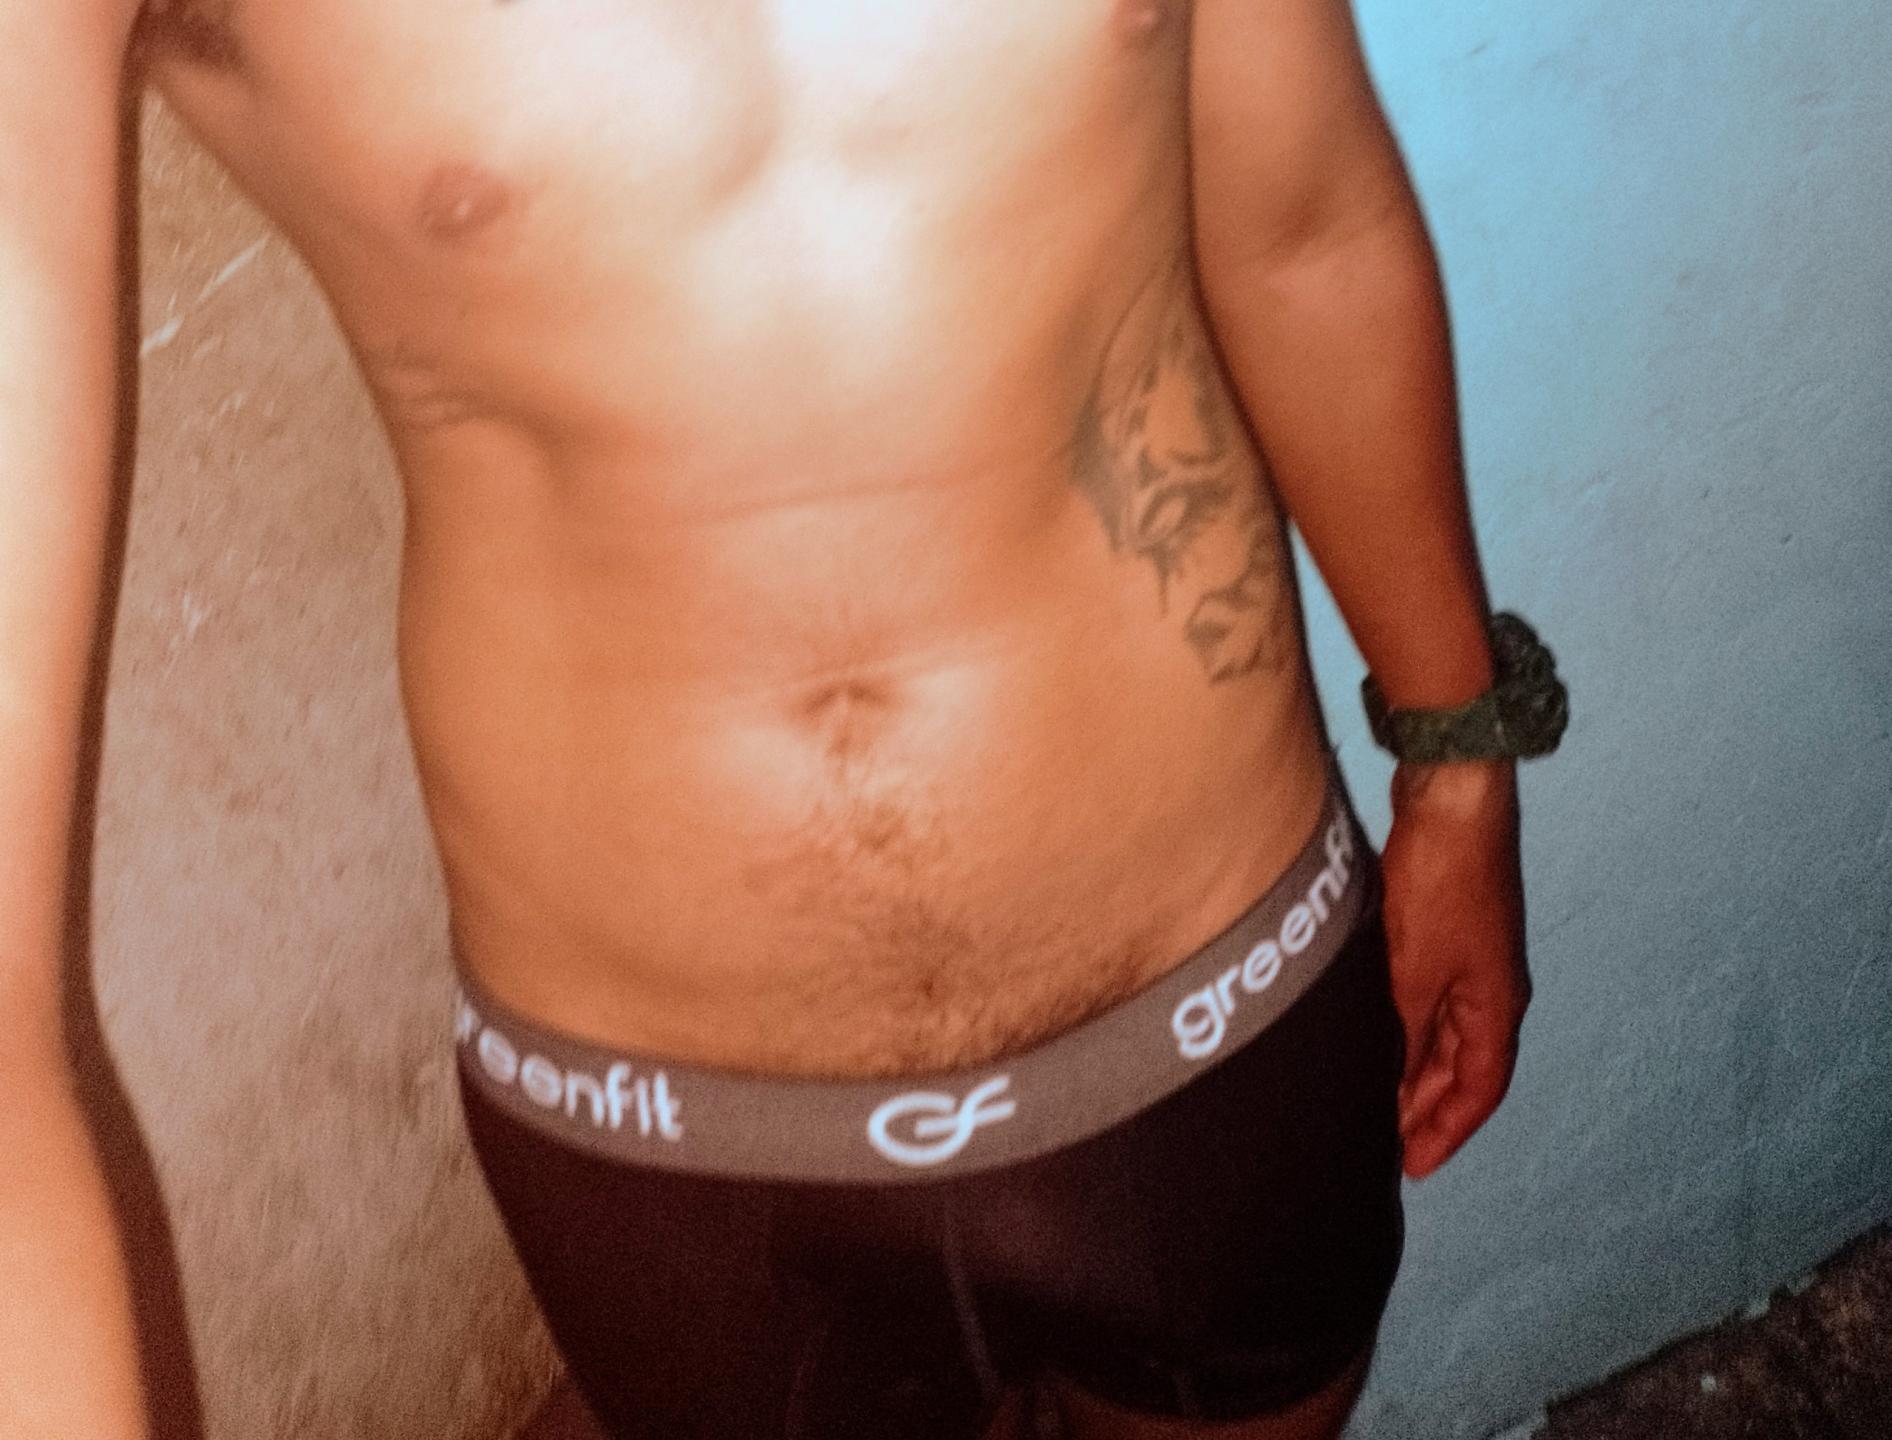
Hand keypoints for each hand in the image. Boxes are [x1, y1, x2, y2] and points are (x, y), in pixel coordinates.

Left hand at [1380, 759, 1529, 1178]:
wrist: (1449, 798)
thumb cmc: (1442, 882)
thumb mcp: (1414, 973)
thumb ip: (1405, 1035)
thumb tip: (1396, 1091)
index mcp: (1497, 1003)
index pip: (1479, 1090)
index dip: (1447, 1132)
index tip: (1413, 1166)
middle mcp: (1492, 986)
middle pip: (1463, 1066)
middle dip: (1427, 1108)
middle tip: (1383, 1142)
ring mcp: (1471, 955)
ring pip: (1444, 1033)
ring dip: (1414, 1068)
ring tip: (1371, 1098)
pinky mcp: (1445, 927)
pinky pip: (1428, 998)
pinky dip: (1404, 1027)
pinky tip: (1370, 1032)